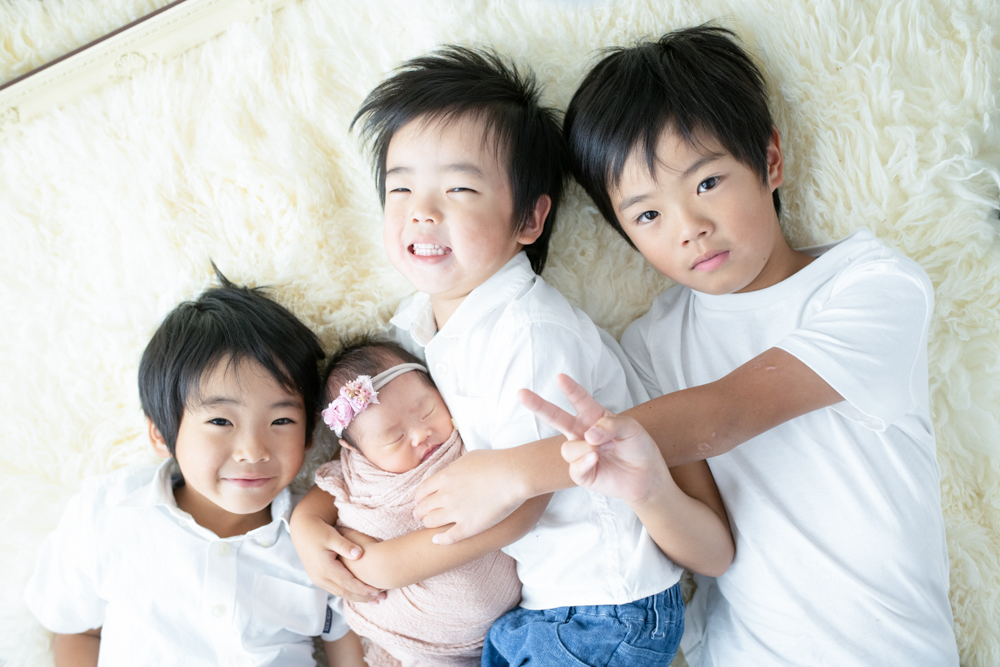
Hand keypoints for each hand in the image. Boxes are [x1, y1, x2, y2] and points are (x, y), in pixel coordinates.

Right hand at [289, 513, 385, 603]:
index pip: (348, 584)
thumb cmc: (318, 531)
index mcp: (324, 568)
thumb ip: (345, 546)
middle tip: (382, 599)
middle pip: (345, 593)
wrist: (302, 531)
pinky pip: (336, 590)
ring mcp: (318, 580)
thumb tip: (359, 554)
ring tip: (374, 600)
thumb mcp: (332, 536)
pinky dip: (349, 593)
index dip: (364, 589)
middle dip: (364, 597)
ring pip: (341, 594)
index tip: (379, 591)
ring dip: (358, 598)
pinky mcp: (319, 578)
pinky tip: (360, 594)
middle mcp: (320, 578)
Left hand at [413, 448, 523, 544]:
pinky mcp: (468, 527)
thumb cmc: (495, 462)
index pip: (421, 491)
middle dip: (420, 512)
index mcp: (445, 477)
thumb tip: (450, 473)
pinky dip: (440, 540)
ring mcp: (456, 512)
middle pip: (423, 508)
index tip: (421, 501)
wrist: (513, 475)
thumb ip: (455, 468)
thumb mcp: (468, 458)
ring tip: (430, 526)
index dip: (419, 498)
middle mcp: (445, 495)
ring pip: (431, 523)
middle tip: (421, 515)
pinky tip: (437, 540)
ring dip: (428, 524)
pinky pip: (448, 538)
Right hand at [522, 375, 668, 503]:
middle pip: (555, 417)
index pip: (579, 399)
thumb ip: (611, 424)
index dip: (570, 389)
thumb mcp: (631, 428)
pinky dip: (584, 462)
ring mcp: (580, 452)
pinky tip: (596, 459)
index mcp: (593, 416)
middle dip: (538, 405)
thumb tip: (588, 432)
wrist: (646, 476)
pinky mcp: (581, 473)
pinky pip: (574, 467)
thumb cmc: (638, 447)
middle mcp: (582, 432)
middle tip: (521, 393)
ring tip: (604, 449)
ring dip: (585, 447)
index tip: (560, 377)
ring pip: (568, 447)